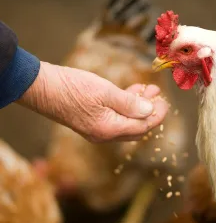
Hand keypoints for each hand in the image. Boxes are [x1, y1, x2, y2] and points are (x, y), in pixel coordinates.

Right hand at [17, 62, 168, 142]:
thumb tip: (150, 111)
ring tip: (149, 90)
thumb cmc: (72, 88)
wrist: (42, 88)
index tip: (165, 102)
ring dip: (139, 107)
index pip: (142, 127)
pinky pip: (115, 117)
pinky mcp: (92, 120)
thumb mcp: (105, 92)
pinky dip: (126, 105)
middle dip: (150, 112)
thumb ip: (130, 103)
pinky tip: (132, 91)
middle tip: (159, 97)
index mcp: (110, 129)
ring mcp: (97, 129)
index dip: (157, 115)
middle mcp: (105, 134)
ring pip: (126, 121)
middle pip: (136, 127)